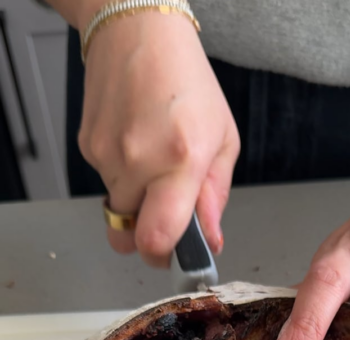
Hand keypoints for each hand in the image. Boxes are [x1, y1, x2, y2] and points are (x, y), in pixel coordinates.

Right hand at [78, 10, 239, 264]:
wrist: (138, 32)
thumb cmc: (186, 81)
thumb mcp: (222, 140)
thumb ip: (215, 197)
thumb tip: (210, 239)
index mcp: (181, 159)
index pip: (158, 238)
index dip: (166, 258)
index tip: (178, 257)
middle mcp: (139, 159)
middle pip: (131, 237)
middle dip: (149, 237)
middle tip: (167, 219)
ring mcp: (108, 155)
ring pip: (119, 212)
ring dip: (138, 203)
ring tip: (155, 164)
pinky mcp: (88, 148)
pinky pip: (107, 185)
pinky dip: (123, 178)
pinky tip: (137, 146)